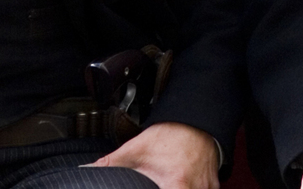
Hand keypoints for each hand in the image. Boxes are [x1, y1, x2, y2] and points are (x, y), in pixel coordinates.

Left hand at [95, 120, 221, 188]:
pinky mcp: (213, 187)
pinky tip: (184, 184)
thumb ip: (113, 163)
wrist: (198, 120)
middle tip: (161, 182)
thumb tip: (89, 170)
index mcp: (176, 185)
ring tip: (170, 181)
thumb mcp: (139, 148)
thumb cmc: (172, 134)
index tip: (153, 188)